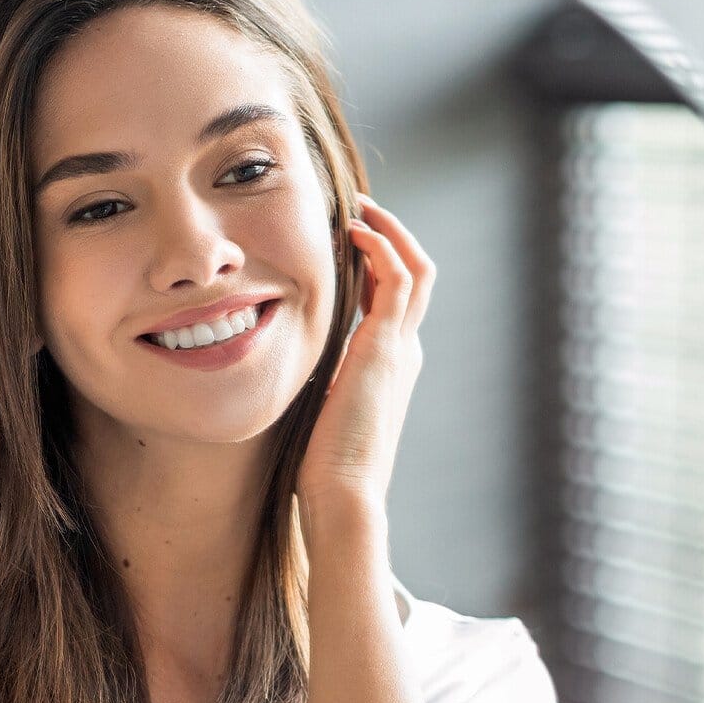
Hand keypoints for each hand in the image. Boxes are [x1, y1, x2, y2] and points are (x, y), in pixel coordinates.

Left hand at [295, 192, 435, 523]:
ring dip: (390, 232)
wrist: (345, 493)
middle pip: (415, 277)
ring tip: (359, 209)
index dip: (373, 267)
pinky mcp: (388, 345)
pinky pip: (398, 277)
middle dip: (390, 238)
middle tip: (358, 211)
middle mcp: (403, 352)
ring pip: (416, 269)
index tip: (345, 243)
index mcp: (388, 368)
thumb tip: (287, 372)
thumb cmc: (324, 466)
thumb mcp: (319, 411)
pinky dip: (382, 247)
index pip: (391, 301)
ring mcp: (400, 347)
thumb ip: (316, 383)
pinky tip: (355, 232)